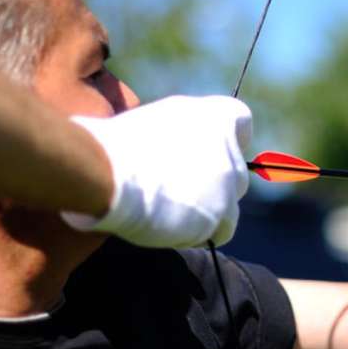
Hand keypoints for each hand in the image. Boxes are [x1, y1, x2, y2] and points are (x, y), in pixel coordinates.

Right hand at [61, 95, 251, 247]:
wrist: (106, 173)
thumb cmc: (114, 146)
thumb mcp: (150, 123)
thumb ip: (174, 134)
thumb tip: (166, 146)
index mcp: (210, 114)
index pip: (241, 120)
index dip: (230, 138)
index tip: (212, 149)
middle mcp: (227, 146)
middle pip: (235, 169)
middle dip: (213, 183)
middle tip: (177, 191)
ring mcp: (228, 181)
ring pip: (230, 203)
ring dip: (205, 211)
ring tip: (167, 214)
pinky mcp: (221, 213)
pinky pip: (222, 230)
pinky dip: (200, 234)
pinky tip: (171, 229)